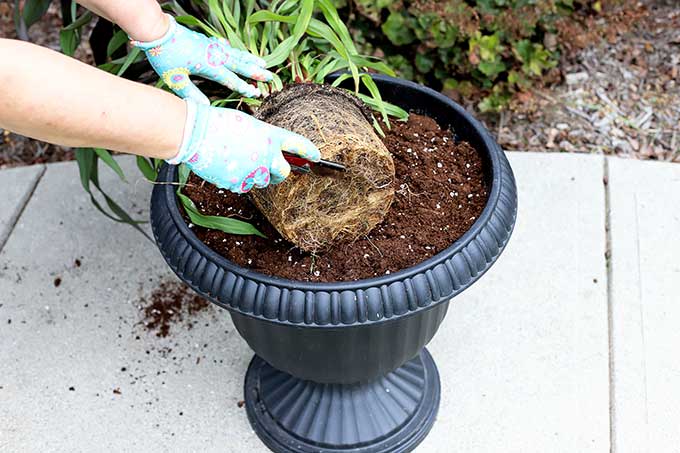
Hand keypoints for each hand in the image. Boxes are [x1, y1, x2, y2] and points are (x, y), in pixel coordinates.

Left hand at [132, 15, 272, 103]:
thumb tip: (206, 108)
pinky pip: (224, 46)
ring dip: (249, 59)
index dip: (243, 87)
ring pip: (235, 54)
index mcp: (208, 66)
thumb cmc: (165, 56)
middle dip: (255, 72)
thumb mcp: (175, 79)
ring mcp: (211, 46)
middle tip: (270, 77)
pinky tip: (234, 50)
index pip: (230, 79)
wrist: (157, 32)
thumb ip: (191, 94)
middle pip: (239, 65)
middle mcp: (214, 55)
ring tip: (263, 63)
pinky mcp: (206, 41)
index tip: (256, 93)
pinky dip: (233, 49)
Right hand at [169, 101, 319, 192]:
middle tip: (271, 170)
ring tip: (237, 161)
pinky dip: (237, 180)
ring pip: (262, 181)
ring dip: (255, 175)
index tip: (317, 157)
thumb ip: (261, 138)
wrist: (195, 133)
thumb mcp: (247, 124)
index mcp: (270, 136)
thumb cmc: (217, 123)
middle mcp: (267, 155)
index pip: (297, 144)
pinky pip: (243, 186)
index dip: (309, 151)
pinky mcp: (239, 183)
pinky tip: (225, 166)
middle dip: (279, 172)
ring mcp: (253, 171)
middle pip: (283, 172)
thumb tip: (265, 151)